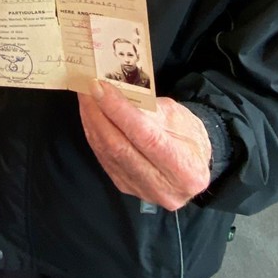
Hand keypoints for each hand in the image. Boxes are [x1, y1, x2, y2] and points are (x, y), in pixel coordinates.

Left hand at [78, 81, 210, 209]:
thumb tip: (116, 93)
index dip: (119, 111)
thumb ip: (150, 109)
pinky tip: (89, 114)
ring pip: (107, 153)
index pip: (146, 137)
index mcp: (185, 169)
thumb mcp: (179, 117)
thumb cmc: (189, 136)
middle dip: (98, 113)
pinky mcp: (124, 186)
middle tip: (86, 87)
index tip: (100, 87)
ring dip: (91, 121)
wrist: (192, 166)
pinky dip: (93, 133)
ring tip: (85, 96)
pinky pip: (103, 157)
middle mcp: (163, 187)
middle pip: (120, 147)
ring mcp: (141, 190)